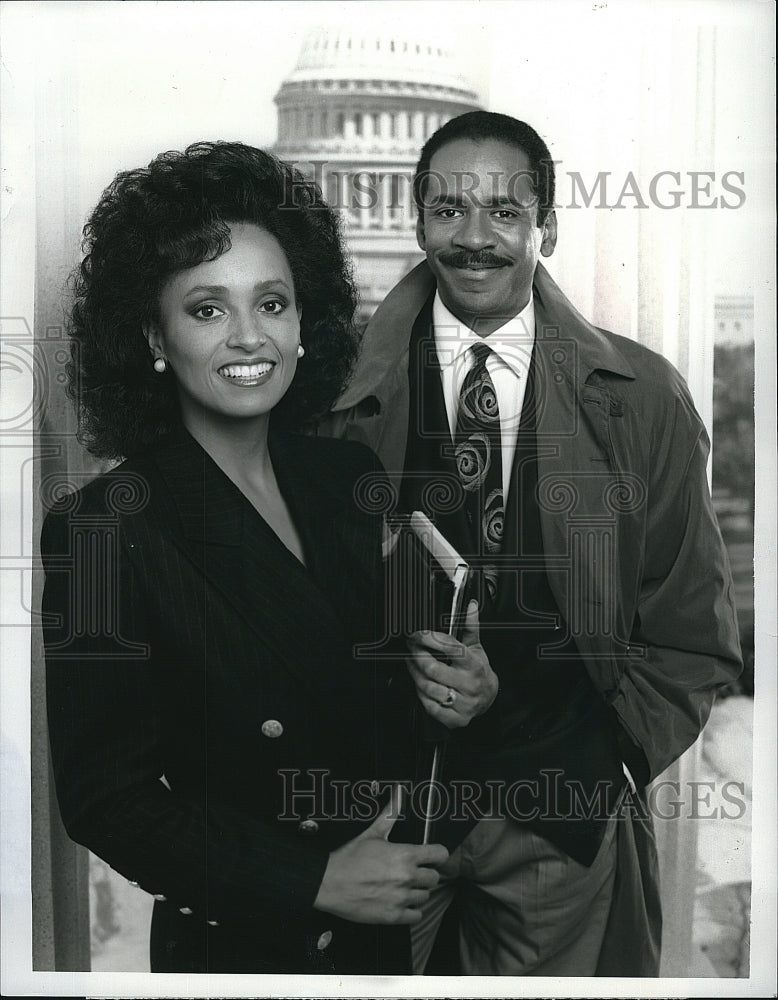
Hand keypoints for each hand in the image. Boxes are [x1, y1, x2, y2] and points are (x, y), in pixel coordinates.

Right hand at [313, 785, 448, 924]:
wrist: (330, 883)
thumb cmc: (349, 858)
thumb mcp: (372, 833)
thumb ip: (390, 814)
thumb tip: (398, 793)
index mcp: (405, 855)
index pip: (440, 854)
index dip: (437, 854)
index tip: (432, 856)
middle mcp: (407, 877)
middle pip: (434, 877)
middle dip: (426, 873)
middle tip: (413, 872)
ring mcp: (401, 898)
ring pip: (425, 896)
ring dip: (417, 891)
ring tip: (404, 886)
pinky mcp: (394, 916)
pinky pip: (416, 915)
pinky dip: (411, 910)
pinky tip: (401, 902)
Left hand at [406, 600, 498, 727]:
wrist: (489, 699)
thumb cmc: (478, 670)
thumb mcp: (476, 647)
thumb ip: (470, 626)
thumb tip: (470, 605)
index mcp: (474, 664)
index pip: (450, 648)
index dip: (430, 639)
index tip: (417, 634)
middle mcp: (470, 684)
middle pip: (433, 669)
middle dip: (417, 656)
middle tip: (411, 648)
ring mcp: (464, 703)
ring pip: (428, 688)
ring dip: (414, 674)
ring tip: (412, 663)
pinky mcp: (456, 718)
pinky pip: (429, 706)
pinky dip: (420, 694)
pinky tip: (420, 684)